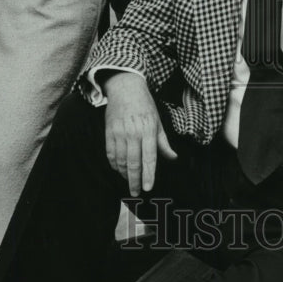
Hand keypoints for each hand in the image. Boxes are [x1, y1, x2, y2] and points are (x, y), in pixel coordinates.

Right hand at [104, 72, 176, 195]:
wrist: (125, 88)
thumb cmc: (145, 105)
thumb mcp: (158, 121)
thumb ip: (163, 142)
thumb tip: (173, 158)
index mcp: (148, 130)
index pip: (149, 158)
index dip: (148, 175)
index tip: (147, 188)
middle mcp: (133, 133)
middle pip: (133, 163)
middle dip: (134, 180)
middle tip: (135, 193)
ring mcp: (119, 133)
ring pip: (120, 160)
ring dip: (125, 173)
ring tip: (130, 181)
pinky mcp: (109, 132)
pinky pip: (110, 154)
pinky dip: (114, 165)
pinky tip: (119, 169)